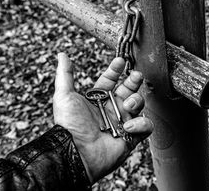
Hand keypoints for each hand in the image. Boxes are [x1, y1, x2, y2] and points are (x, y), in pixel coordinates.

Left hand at [53, 53, 153, 183]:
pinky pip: (146, 126)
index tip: (120, 61)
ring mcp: (122, 122)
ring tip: (127, 104)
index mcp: (98, 99)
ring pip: (139, 104)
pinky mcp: (131, 137)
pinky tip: (128, 126)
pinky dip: (141, 123)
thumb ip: (65, 74)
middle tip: (135, 75)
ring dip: (136, 100)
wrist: (76, 152)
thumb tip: (62, 55)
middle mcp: (111, 109)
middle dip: (134, 80)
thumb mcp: (64, 96)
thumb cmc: (69, 125)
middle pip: (129, 89)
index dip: (115, 70)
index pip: (110, 80)